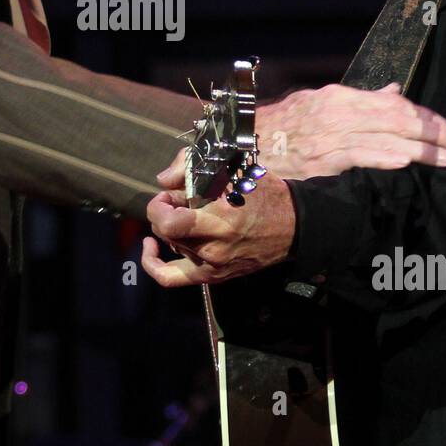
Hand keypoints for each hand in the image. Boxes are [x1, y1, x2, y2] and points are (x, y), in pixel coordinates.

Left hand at [140, 177, 295, 288]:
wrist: (294, 228)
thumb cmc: (265, 195)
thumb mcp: (234, 170)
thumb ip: (192, 167)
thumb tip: (162, 180)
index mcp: (222, 220)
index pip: (169, 222)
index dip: (159, 205)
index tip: (168, 194)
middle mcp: (214, 247)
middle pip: (165, 232)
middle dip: (163, 211)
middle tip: (177, 199)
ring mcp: (212, 266)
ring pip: (170, 245)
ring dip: (168, 228)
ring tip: (184, 215)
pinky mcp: (213, 277)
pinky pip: (171, 277)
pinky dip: (154, 264)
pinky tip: (151, 247)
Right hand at [254, 82, 445, 180]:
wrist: (246, 143)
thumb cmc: (285, 125)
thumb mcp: (321, 103)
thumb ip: (360, 100)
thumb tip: (393, 91)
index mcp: (340, 96)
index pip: (392, 103)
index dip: (423, 114)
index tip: (444, 126)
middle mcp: (338, 112)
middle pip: (395, 118)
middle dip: (431, 130)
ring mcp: (331, 135)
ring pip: (384, 137)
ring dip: (420, 148)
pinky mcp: (322, 159)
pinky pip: (359, 155)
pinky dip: (383, 156)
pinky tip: (405, 160)